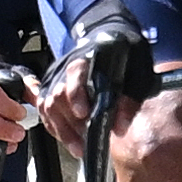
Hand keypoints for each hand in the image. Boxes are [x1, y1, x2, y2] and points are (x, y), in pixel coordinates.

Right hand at [48, 21, 153, 140]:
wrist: (110, 34)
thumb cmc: (125, 52)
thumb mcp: (137, 70)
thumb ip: (131, 97)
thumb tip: (120, 126)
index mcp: (89, 57)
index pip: (74, 75)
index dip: (76, 95)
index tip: (83, 113)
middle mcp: (66, 66)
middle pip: (57, 96)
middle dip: (71, 124)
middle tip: (87, 143)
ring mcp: (55, 77)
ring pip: (48, 106)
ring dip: (63, 131)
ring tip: (79, 148)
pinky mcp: (50, 86)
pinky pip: (44, 110)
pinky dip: (55, 127)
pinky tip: (69, 139)